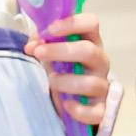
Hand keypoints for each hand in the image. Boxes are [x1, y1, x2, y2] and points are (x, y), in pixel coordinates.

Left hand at [26, 11, 111, 127]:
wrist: (73, 101)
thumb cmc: (63, 70)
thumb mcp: (53, 54)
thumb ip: (42, 45)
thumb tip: (32, 45)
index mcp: (90, 42)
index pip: (91, 23)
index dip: (73, 23)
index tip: (50, 29)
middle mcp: (100, 62)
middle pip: (89, 51)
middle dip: (60, 51)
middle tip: (39, 53)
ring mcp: (102, 86)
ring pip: (90, 83)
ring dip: (65, 82)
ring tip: (50, 82)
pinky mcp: (101, 109)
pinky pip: (95, 112)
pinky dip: (79, 110)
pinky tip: (66, 105)